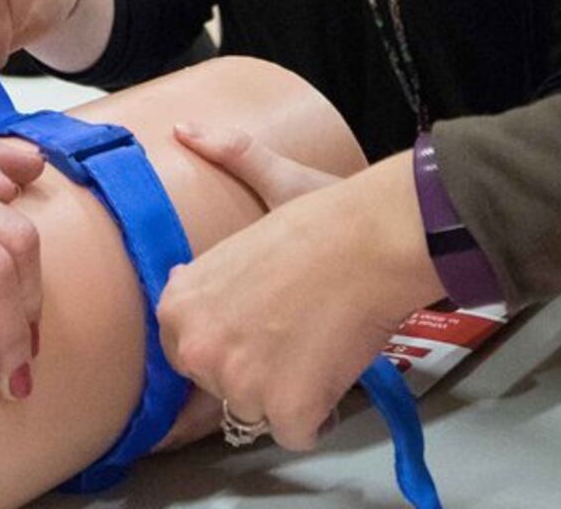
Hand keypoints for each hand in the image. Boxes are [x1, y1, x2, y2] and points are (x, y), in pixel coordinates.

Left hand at [154, 143, 434, 452]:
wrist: (378, 239)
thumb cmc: (330, 216)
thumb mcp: (269, 181)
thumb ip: (227, 157)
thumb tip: (187, 127)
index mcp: (182, 303)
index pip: (185, 351)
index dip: (227, 340)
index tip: (257, 326)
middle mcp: (199, 347)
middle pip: (220, 388)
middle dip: (255, 370)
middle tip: (294, 334)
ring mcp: (240, 383)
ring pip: (259, 413)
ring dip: (289, 393)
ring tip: (317, 348)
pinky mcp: (286, 410)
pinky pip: (296, 433)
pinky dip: (319, 415)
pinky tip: (332, 375)